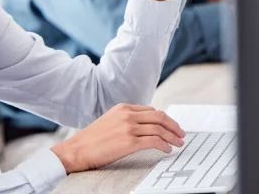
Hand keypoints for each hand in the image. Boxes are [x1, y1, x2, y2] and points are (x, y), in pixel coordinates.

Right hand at [50, 104, 185, 173]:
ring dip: (172, 137)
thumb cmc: (91, 140)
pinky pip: (154, 141)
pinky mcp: (129, 142)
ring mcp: (128, 127)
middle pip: (159, 116)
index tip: (171, 126)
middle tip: (181, 134)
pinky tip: (167, 150)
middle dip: (173, 125)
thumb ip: (125, 120)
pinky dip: (164, 145)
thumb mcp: (109, 122)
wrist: (77, 150)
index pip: (150, 110)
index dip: (164, 118)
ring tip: (177, 144)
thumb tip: (144, 127)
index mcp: (122, 108)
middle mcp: (127, 115)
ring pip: (159, 129)